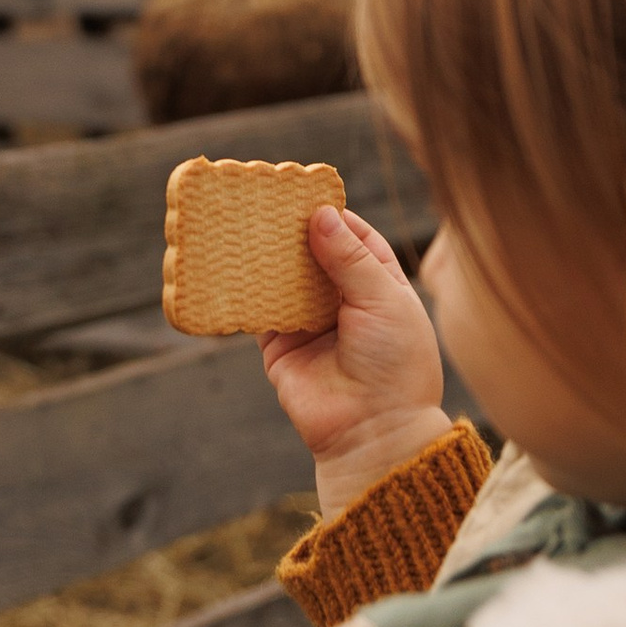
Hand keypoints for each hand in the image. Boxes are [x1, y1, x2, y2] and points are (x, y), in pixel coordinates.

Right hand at [263, 207, 449, 519]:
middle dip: (294, 231)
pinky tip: (230, 262)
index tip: (309, 193)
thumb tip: (321, 215)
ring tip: (245, 222)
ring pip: (284, 280)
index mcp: (382, 290)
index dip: (335, 216)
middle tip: (269, 202)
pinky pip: (258, 312)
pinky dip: (245, 289)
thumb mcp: (383, 300)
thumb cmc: (394, 365)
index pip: (357, 241)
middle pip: (315, 256)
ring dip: (267, 256)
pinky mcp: (280, 348)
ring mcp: (310, 326)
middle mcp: (345, 305)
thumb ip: (350, 258)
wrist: (372, 433)